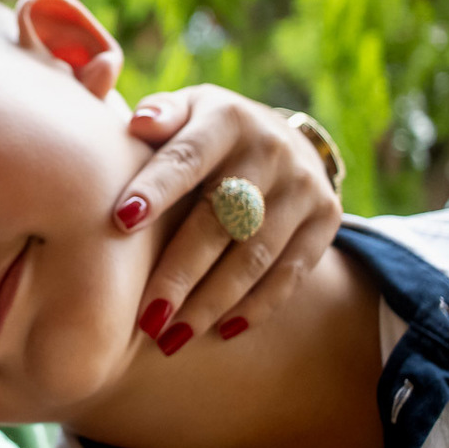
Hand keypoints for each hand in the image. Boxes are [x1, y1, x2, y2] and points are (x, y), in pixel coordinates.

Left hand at [112, 84, 342, 353]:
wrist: (281, 137)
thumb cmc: (203, 133)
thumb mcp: (184, 111)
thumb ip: (159, 116)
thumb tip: (139, 123)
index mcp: (226, 120)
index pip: (187, 158)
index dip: (156, 189)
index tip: (121, 223)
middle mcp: (270, 150)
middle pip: (221, 219)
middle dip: (181, 272)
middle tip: (146, 317)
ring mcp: (303, 187)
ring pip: (255, 255)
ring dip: (212, 301)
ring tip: (172, 337)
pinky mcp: (327, 218)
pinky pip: (291, 272)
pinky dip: (257, 305)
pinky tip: (222, 331)